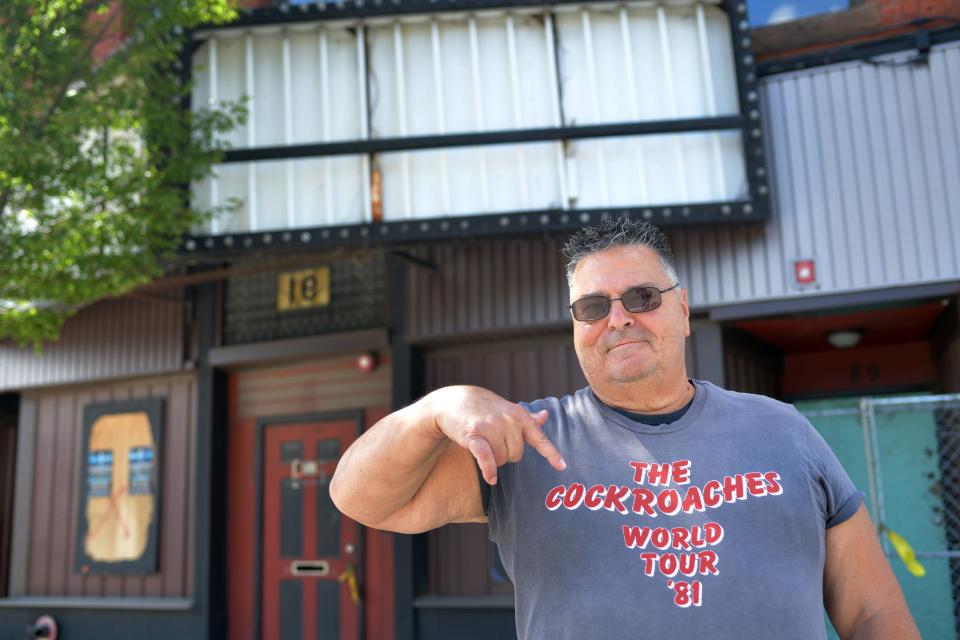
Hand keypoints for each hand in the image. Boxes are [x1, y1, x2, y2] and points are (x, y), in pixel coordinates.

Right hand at [429, 386, 566, 484]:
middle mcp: (508, 420)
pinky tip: (490, 479)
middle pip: (517, 456)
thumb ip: (527, 418)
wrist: (453, 401)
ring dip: (494, 459)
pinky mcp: (473, 434)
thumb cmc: (484, 408)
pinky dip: (488, 469)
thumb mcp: (507, 409)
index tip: (563, 467)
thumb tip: (545, 416)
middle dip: (506, 454)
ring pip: (501, 460)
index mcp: (519, 415)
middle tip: (494, 441)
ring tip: (484, 443)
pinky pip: (486, 457)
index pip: (539, 438)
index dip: (551, 454)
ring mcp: (491, 427)